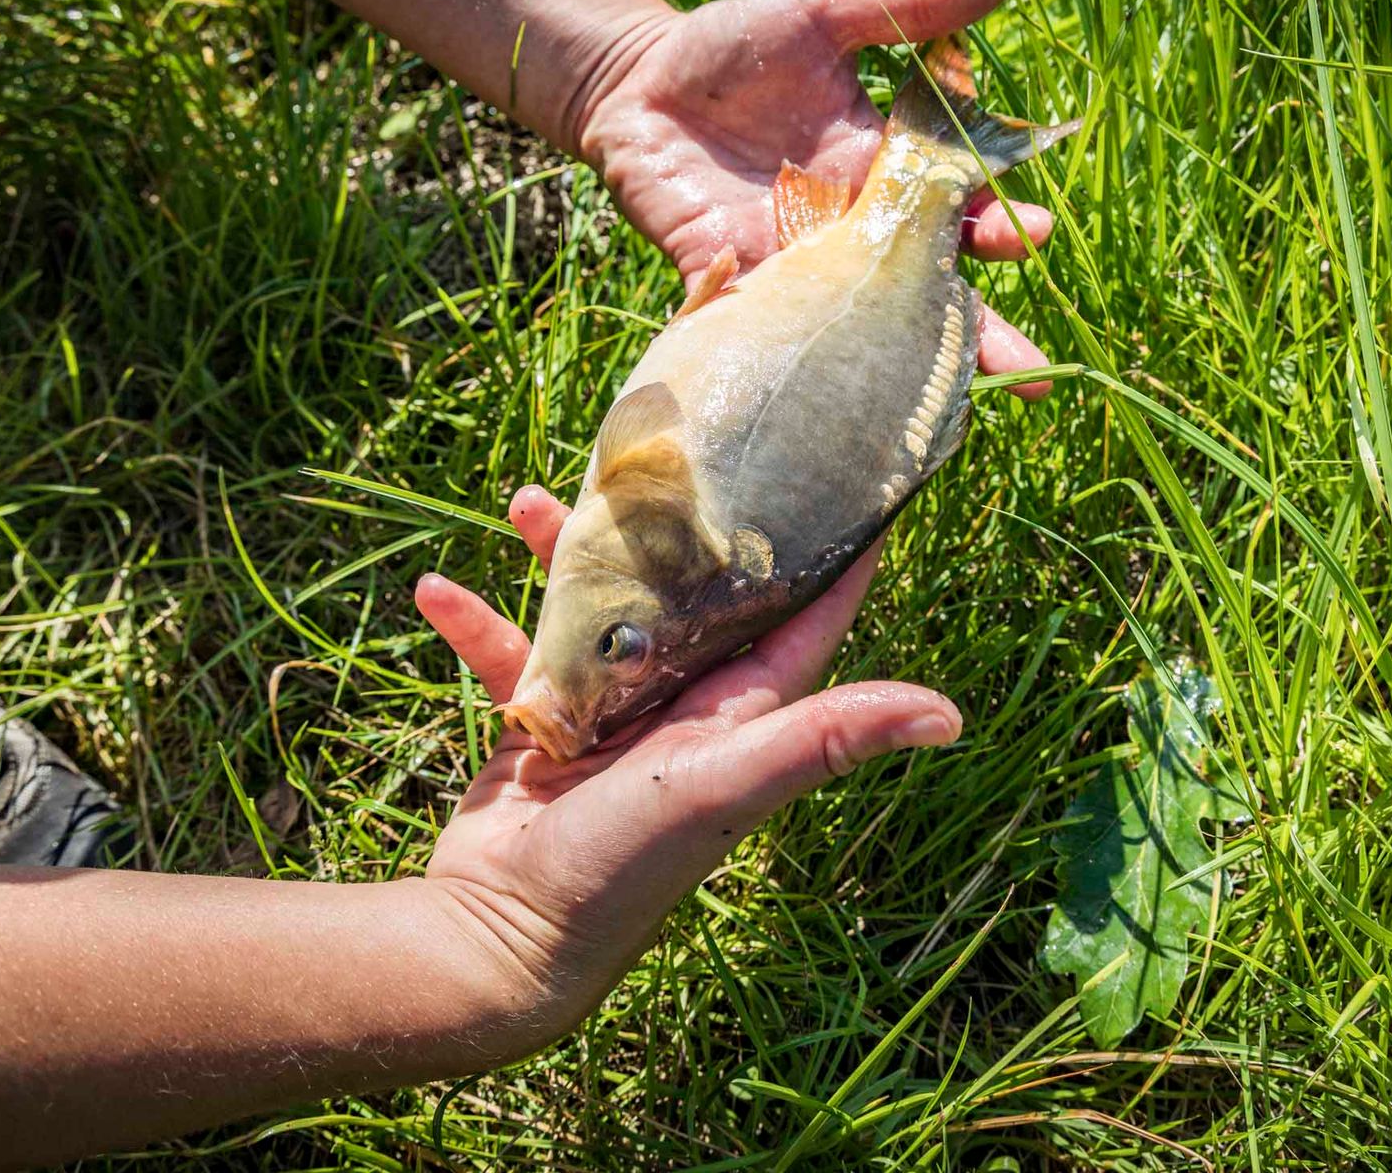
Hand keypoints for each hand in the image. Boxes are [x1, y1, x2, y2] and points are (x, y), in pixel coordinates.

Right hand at [412, 487, 958, 1058]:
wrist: (507, 939)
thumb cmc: (625, 865)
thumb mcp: (727, 784)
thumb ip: (824, 739)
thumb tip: (952, 716)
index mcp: (740, 713)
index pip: (802, 617)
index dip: (832, 552)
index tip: (849, 476)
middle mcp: (684, 709)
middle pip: (690, 594)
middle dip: (675, 528)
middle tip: (658, 452)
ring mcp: (611, 715)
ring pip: (597, 611)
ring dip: (562, 559)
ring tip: (528, 501)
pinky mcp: (543, 727)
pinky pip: (513, 656)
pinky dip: (479, 623)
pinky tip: (439, 591)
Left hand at [577, 0, 1059, 397]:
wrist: (637, 80)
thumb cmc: (737, 46)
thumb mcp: (827, 15)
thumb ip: (912, 6)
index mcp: (883, 174)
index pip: (958, 212)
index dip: (999, 228)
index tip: (1032, 235)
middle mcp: (847, 235)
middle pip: (922, 296)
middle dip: (974, 337)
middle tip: (1023, 373)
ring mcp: (790, 267)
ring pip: (852, 333)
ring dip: (890, 373)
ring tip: (934, 413)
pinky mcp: (725, 282)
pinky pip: (755, 330)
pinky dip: (772, 354)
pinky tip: (805, 396)